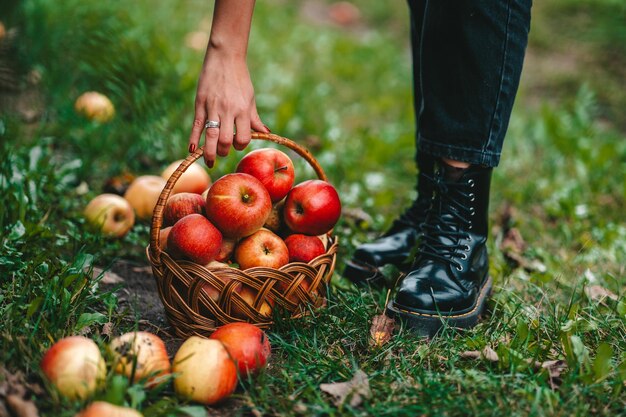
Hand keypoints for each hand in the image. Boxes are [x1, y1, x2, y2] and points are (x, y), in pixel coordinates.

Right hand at [188, 46, 268, 167]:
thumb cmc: (240, 79)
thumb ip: (254, 119)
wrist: (225, 58)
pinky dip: (193, 139)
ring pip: (210, 136)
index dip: (240, 145)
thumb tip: (266, 132)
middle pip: (225, 140)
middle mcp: (228, 110)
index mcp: (243, 110)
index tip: (237, 143)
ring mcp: (213, 107)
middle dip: (224, 151)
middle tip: (222, 153)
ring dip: (209, 152)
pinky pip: (196, 125)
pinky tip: (191, 150)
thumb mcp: (251, 98)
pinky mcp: (200, 103)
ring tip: (210, 161)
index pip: (243, 137)